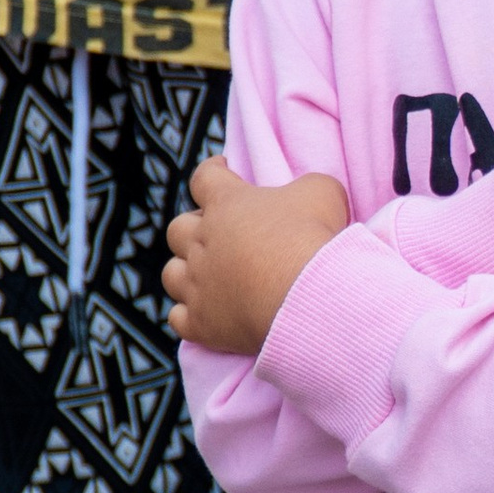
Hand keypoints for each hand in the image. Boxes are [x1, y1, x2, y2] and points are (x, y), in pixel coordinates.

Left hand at [163, 158, 348, 356]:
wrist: (307, 297)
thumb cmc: (313, 238)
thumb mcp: (322, 192)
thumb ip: (305, 185)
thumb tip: (303, 192)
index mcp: (226, 204)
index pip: (205, 177)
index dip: (212, 170)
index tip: (221, 169)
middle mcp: (202, 241)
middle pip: (177, 229)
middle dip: (193, 228)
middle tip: (216, 233)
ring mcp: (198, 284)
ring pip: (172, 274)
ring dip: (185, 272)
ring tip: (205, 277)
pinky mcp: (202, 323)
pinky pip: (179, 319)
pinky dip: (188, 316)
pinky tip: (204, 315)